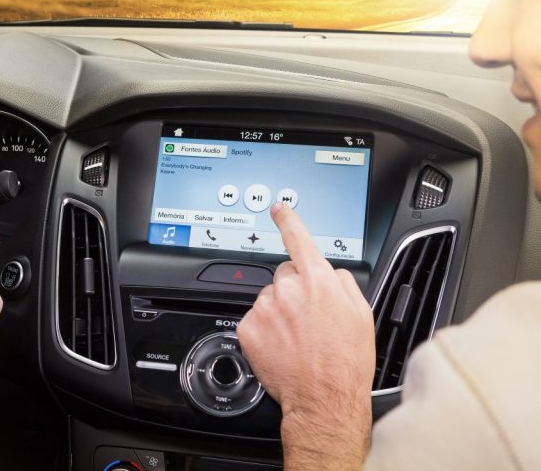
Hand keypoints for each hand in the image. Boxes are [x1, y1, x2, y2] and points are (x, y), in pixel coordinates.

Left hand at [237, 204, 374, 469]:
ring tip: (296, 338)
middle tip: (306, 319)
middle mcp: (288, 290)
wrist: (325, 400)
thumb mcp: (361, 315)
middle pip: (284, 275)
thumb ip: (342, 283)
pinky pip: (254, 319)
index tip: (279, 208)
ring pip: (268, 299)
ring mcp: (265, 309)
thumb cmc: (347, 362)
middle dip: (293, 290)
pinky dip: (264, 330)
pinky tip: (281, 346)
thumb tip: (330, 273)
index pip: (298, 239)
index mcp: (318, 281)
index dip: (288, 220)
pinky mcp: (247, 328)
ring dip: (278, 312)